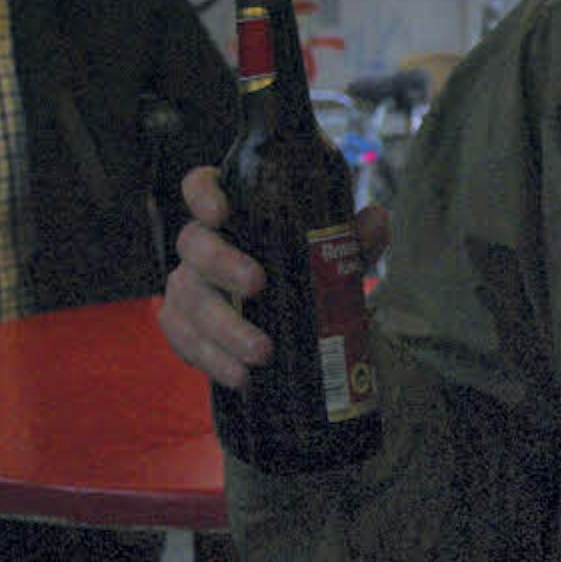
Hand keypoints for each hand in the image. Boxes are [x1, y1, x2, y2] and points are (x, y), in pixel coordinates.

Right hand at [158, 166, 390, 389]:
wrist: (292, 317)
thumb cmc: (306, 266)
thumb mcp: (334, 250)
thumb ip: (354, 235)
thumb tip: (376, 219)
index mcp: (232, 211)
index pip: (201, 185)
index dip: (202, 194)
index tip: (222, 213)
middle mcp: (202, 243)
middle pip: (193, 243)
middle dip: (223, 265)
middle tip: (258, 286)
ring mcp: (188, 285)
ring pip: (187, 299)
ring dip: (223, 328)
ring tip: (262, 353)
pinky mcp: (184, 326)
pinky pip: (184, 341)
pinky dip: (211, 360)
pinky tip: (240, 376)